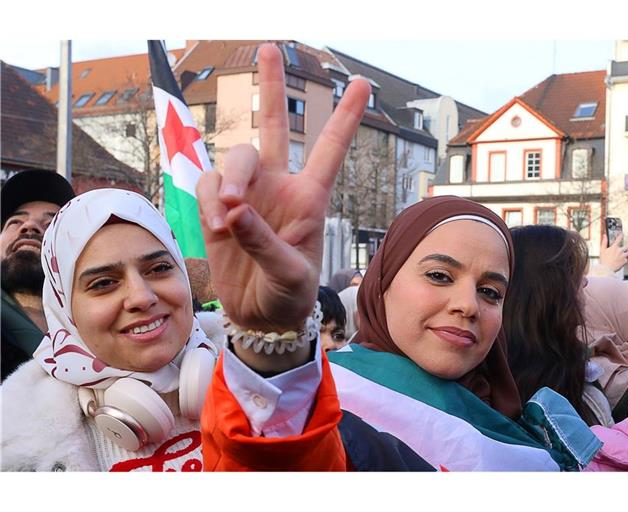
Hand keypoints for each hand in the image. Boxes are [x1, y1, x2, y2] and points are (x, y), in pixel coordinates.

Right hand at [196, 44, 369, 335]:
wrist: (260, 317)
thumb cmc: (289, 296)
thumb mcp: (290, 275)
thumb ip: (264, 242)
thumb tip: (233, 210)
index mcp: (310, 198)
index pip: (329, 149)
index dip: (346, 116)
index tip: (363, 82)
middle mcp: (279, 186)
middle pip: (274, 126)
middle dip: (272, 86)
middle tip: (269, 48)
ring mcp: (247, 194)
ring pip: (235, 157)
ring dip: (230, 179)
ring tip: (229, 216)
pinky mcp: (217, 207)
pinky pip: (206, 183)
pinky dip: (208, 199)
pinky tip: (218, 225)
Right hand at [599, 233, 627, 271]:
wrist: (606, 269)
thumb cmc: (604, 260)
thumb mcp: (602, 250)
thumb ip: (604, 242)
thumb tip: (604, 236)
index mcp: (614, 247)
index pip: (618, 239)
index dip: (620, 236)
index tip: (622, 234)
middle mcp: (620, 251)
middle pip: (626, 247)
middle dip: (625, 248)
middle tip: (622, 250)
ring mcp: (623, 256)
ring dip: (626, 254)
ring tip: (623, 256)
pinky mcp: (625, 261)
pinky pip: (627, 260)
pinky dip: (625, 261)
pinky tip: (621, 262)